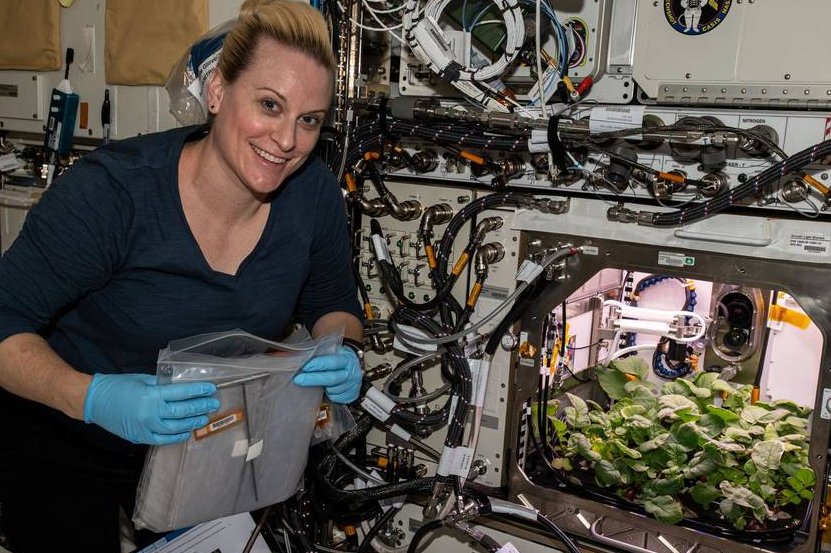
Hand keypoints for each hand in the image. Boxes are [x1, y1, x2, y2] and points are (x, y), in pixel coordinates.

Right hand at [83, 373, 219, 444]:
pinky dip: (176, 437)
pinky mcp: (139, 437)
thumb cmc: (118, 386)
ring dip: (192, 423)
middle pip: (181, 411)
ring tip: (203, 418)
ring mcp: (145, 427)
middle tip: (213, 404)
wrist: (94, 402)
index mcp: (151, 395)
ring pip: (175, 428)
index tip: (211, 389)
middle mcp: (150, 413)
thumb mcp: (142, 379)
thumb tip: (181, 387)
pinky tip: (186, 432)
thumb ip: (162, 385)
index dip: (198, 391)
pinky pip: (162, 440)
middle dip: (200, 407)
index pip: (181, 394)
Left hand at [293, 346, 362, 403]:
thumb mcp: (336, 352)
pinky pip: (334, 398)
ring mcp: (351, 387)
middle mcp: (351, 374)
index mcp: (348, 360)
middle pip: (331, 379)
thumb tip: (302, 358)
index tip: (304, 367)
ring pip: (331, 390)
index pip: (332, 363)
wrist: (356, 369)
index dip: (318, 364)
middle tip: (298, 379)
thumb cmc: (341, 359)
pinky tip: (324, 389)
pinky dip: (326, 394)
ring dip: (319, 387)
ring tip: (311, 382)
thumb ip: (323, 354)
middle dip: (312, 379)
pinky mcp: (349, 397)